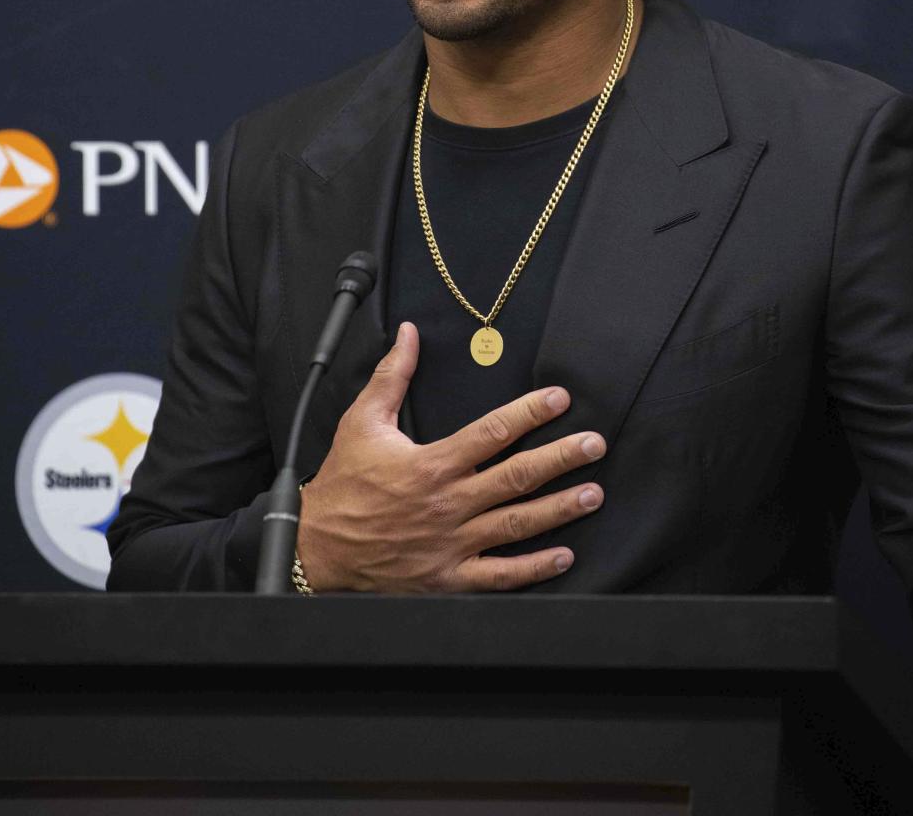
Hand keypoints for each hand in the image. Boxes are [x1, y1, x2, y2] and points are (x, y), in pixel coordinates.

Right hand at [296, 321, 605, 591]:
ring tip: (593, 494)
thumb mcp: (362, 421)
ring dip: (559, 509)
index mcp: (433, 463)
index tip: (560, 399)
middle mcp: (449, 503)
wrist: (318, 546)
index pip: (493, 432)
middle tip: (594, 445)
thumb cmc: (343, 483)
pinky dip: (533, 569)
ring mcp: (452, 544)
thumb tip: (409, 333)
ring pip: (517, 524)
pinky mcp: (449, 577)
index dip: (530, 412)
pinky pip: (499, 575)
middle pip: (517, 476)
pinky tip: (563, 556)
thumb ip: (392, 376)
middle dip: (561, 458)